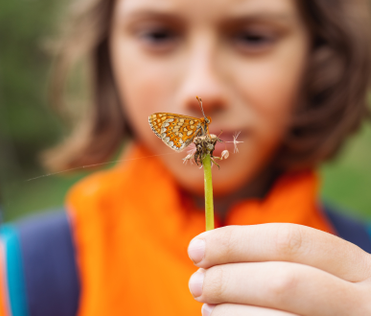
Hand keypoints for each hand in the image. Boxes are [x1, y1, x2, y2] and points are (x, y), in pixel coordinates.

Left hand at [187, 224, 370, 314]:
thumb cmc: (326, 301)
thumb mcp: (320, 274)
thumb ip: (275, 260)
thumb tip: (208, 250)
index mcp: (357, 266)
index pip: (288, 240)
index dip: (235, 242)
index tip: (197, 247)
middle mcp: (364, 302)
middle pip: (283, 281)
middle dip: (229, 279)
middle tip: (196, 283)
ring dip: (231, 312)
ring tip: (208, 307)